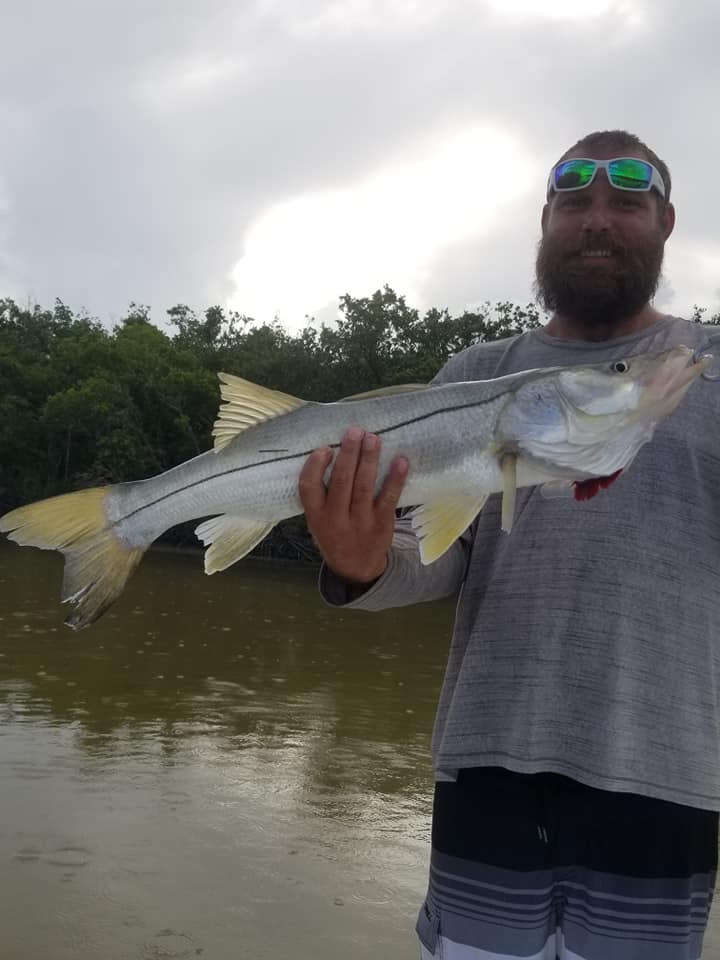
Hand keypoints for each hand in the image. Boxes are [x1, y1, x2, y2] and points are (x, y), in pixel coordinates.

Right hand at [299, 426, 408, 583]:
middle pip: (341, 482)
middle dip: (348, 454)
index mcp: (316, 516)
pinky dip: (395, 479)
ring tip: (373, 438)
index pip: (309, 488)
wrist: (356, 568)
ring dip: (369, 460)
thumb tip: (331, 452)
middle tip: (355, 431)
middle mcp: (336, 519)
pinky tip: (401, 461)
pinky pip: (389, 498)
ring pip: (364, 486)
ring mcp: (360, 522)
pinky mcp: (382, 523)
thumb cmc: (334, 534)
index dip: (315, 466)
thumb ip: (320, 495)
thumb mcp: (317, 521)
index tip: (325, 448)